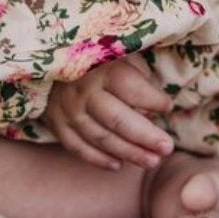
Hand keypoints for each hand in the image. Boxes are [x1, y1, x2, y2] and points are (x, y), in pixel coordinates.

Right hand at [45, 56, 174, 169]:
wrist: (49, 57)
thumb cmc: (96, 55)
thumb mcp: (119, 51)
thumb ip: (138, 73)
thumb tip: (155, 106)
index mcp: (100, 67)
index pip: (131, 88)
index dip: (152, 100)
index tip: (168, 107)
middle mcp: (82, 90)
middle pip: (117, 120)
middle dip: (145, 137)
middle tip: (167, 148)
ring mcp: (67, 109)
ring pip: (100, 137)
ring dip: (128, 153)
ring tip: (152, 161)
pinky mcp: (55, 122)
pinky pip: (77, 147)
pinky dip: (98, 159)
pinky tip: (119, 166)